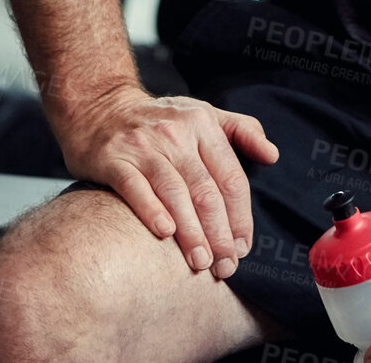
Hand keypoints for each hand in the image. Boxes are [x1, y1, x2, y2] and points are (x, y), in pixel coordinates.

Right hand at [54, 83, 277, 278]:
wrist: (98, 105)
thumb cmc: (158, 118)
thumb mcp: (203, 113)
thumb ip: (241, 130)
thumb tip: (272, 155)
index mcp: (203, 124)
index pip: (230, 176)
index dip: (240, 216)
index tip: (243, 247)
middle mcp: (176, 133)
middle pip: (205, 190)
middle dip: (219, 233)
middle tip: (225, 266)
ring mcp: (144, 146)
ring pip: (175, 192)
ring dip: (191, 232)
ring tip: (201, 262)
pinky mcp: (114, 158)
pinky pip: (135, 187)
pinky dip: (151, 211)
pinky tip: (165, 234)